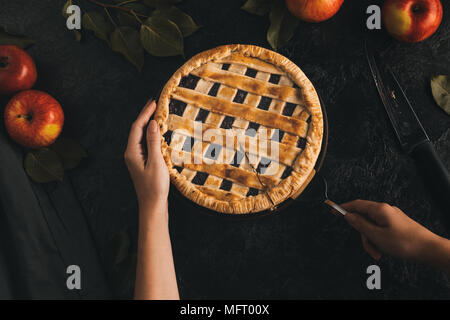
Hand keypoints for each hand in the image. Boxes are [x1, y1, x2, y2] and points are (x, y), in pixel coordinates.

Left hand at [124, 99, 169, 213]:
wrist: (152, 205)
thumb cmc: (154, 186)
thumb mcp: (156, 162)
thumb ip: (153, 142)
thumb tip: (153, 123)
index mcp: (132, 152)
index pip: (137, 127)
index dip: (145, 113)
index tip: (153, 102)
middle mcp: (131, 153)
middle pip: (137, 130)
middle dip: (145, 116)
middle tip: (154, 103)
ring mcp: (136, 158)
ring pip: (141, 136)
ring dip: (148, 124)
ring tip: (157, 114)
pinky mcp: (142, 162)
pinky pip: (145, 143)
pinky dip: (151, 134)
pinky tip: (158, 132)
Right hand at [340, 200, 439, 260]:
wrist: (428, 249)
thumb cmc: (405, 242)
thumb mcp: (376, 235)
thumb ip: (360, 224)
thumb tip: (349, 216)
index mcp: (380, 209)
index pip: (356, 204)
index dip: (343, 207)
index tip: (333, 210)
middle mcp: (385, 210)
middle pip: (364, 218)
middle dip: (364, 235)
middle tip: (369, 247)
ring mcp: (391, 217)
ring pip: (372, 227)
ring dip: (372, 240)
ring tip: (379, 252)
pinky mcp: (396, 224)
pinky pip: (381, 230)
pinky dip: (379, 240)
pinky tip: (384, 249)